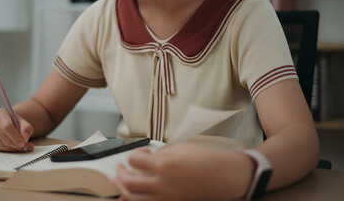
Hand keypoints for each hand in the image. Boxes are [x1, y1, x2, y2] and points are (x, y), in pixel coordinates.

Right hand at [0, 108, 33, 151]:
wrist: (3, 122)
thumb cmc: (13, 121)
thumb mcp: (21, 121)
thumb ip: (26, 128)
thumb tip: (25, 138)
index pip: (7, 127)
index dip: (15, 136)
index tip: (23, 143)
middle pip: (4, 137)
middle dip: (16, 144)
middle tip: (26, 147)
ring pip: (1, 145)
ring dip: (12, 148)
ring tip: (22, 147)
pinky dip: (7, 150)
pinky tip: (12, 146)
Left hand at [112, 143, 253, 200]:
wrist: (224, 176)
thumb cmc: (207, 160)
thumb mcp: (181, 148)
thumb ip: (161, 153)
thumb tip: (148, 158)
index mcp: (164, 164)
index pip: (134, 160)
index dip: (133, 154)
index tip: (139, 153)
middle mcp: (162, 183)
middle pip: (128, 182)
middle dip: (119, 174)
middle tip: (119, 169)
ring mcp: (166, 197)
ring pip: (133, 198)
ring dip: (122, 190)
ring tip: (118, 183)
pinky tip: (130, 197)